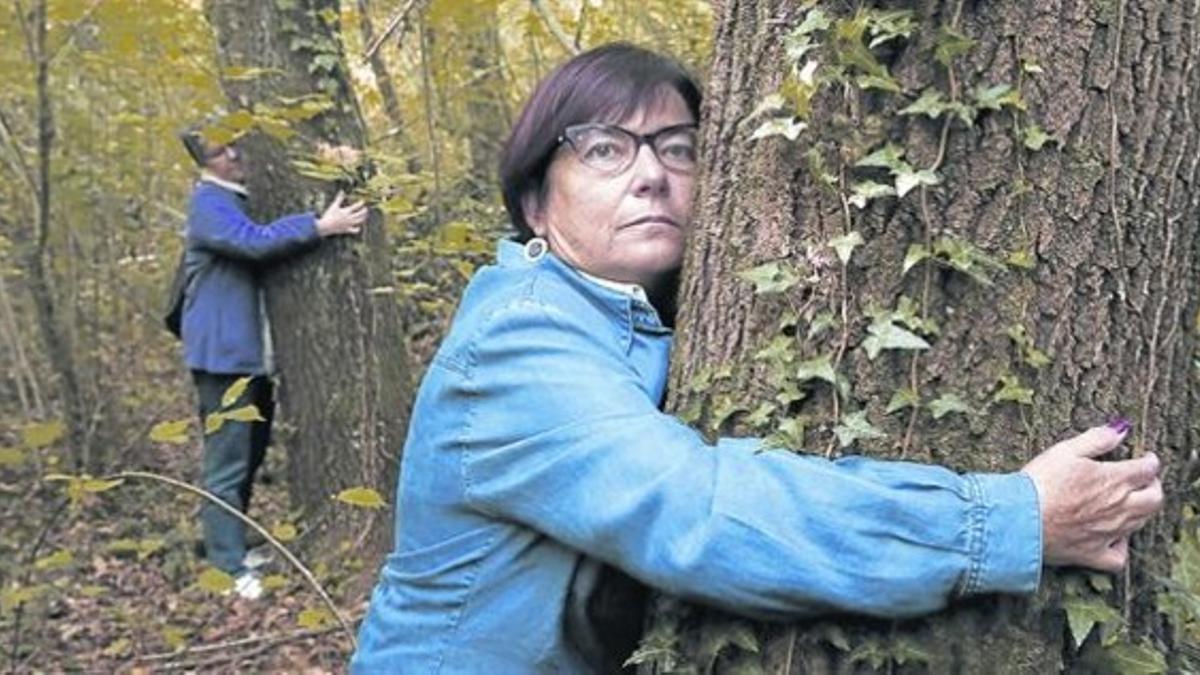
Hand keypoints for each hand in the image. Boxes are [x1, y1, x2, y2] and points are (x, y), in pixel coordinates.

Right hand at [317, 190, 367, 236]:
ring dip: (363, 218)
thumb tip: (342, 191)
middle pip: (359, 214)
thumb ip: (339, 198)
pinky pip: (354, 230)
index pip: (356, 206)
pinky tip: (359, 227)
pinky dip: (357, 229)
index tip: (362, 201)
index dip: (360, 203)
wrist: (326, 226)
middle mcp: (349, 218)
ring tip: (364, 216)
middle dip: (364, 211)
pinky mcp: (347, 230)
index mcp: (346, 211)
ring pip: (359, 221)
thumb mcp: (334, 205)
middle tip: (366, 209)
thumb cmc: (329, 215)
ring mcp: (349, 224)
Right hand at [1021, 423, 1161, 572]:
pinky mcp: (1094, 554)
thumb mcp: (1065, 450)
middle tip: (1144, 481)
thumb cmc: (1039, 482)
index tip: (1146, 459)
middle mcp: (1119, 507)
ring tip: (1129, 502)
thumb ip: (1097, 439)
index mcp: (1114, 479)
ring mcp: (1109, 533)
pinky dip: (1121, 547)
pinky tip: (1113, 539)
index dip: (1150, 461)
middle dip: (1153, 486)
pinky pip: (1119, 557)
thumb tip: (1120, 430)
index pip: (1147, 469)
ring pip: (1140, 523)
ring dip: (1140, 510)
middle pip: (1154, 499)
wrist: (1019, 519)